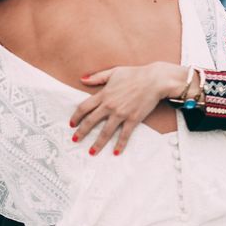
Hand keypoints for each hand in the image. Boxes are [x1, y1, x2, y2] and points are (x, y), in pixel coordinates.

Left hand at [70, 62, 184, 154]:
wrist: (154, 80)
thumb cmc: (134, 74)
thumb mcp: (113, 72)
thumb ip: (96, 77)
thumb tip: (82, 79)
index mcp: (104, 94)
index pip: (84, 107)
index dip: (76, 116)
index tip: (71, 124)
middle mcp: (109, 105)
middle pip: (90, 121)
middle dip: (81, 132)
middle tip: (75, 140)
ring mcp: (121, 114)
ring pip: (105, 132)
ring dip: (97, 143)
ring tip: (91, 152)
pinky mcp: (133, 119)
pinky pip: (124, 135)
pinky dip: (120, 144)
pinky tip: (115, 152)